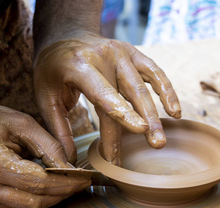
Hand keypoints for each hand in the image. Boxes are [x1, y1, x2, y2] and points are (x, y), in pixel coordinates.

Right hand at [0, 105, 90, 207]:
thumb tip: (72, 169)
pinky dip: (33, 197)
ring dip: (50, 198)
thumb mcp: (22, 123)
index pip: (40, 182)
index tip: (85, 179)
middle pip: (35, 201)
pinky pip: (13, 206)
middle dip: (62, 194)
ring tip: (66, 184)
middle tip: (80, 183)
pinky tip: (44, 186)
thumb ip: (49, 146)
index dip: (67, 183)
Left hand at [33, 32, 180, 164]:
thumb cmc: (52, 69)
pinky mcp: (132, 52)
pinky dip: (166, 91)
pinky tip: (175, 112)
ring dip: (155, 114)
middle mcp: (104, 56)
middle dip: (144, 121)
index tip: (138, 132)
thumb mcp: (45, 97)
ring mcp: (121, 52)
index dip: (123, 114)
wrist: (64, 34)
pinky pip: (154, 72)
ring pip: (143, 86)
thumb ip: (58, 128)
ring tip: (161, 139)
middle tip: (156, 145)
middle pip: (129, 93)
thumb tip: (71, 161)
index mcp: (79, 66)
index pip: (104, 94)